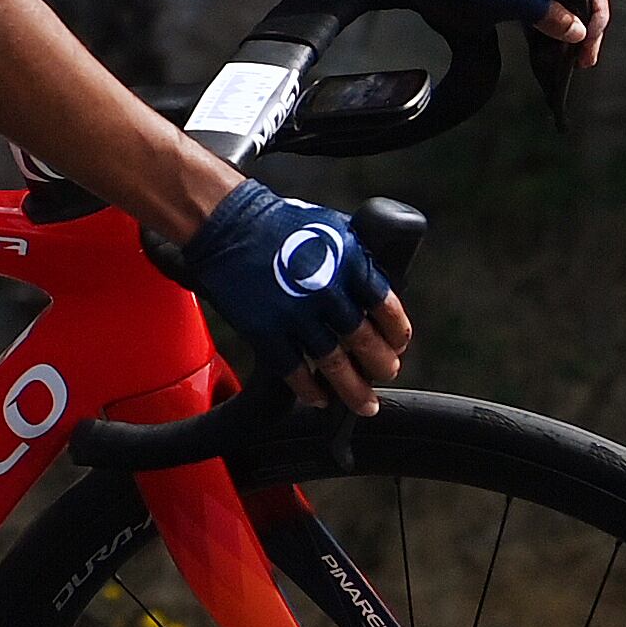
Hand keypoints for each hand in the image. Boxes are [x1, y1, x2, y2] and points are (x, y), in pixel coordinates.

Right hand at [167, 181, 412, 418]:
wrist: (227, 223)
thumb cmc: (278, 223)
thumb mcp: (332, 228)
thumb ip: (357, 259)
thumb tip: (375, 288)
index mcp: (350, 262)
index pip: (387, 309)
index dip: (397, 333)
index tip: (398, 344)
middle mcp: (328, 290)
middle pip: (366, 342)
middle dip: (381, 365)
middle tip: (385, 373)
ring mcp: (295, 314)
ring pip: (335, 365)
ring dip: (354, 390)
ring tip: (364, 403)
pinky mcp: (266, 331)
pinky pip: (294, 371)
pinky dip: (310, 390)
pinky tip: (319, 397)